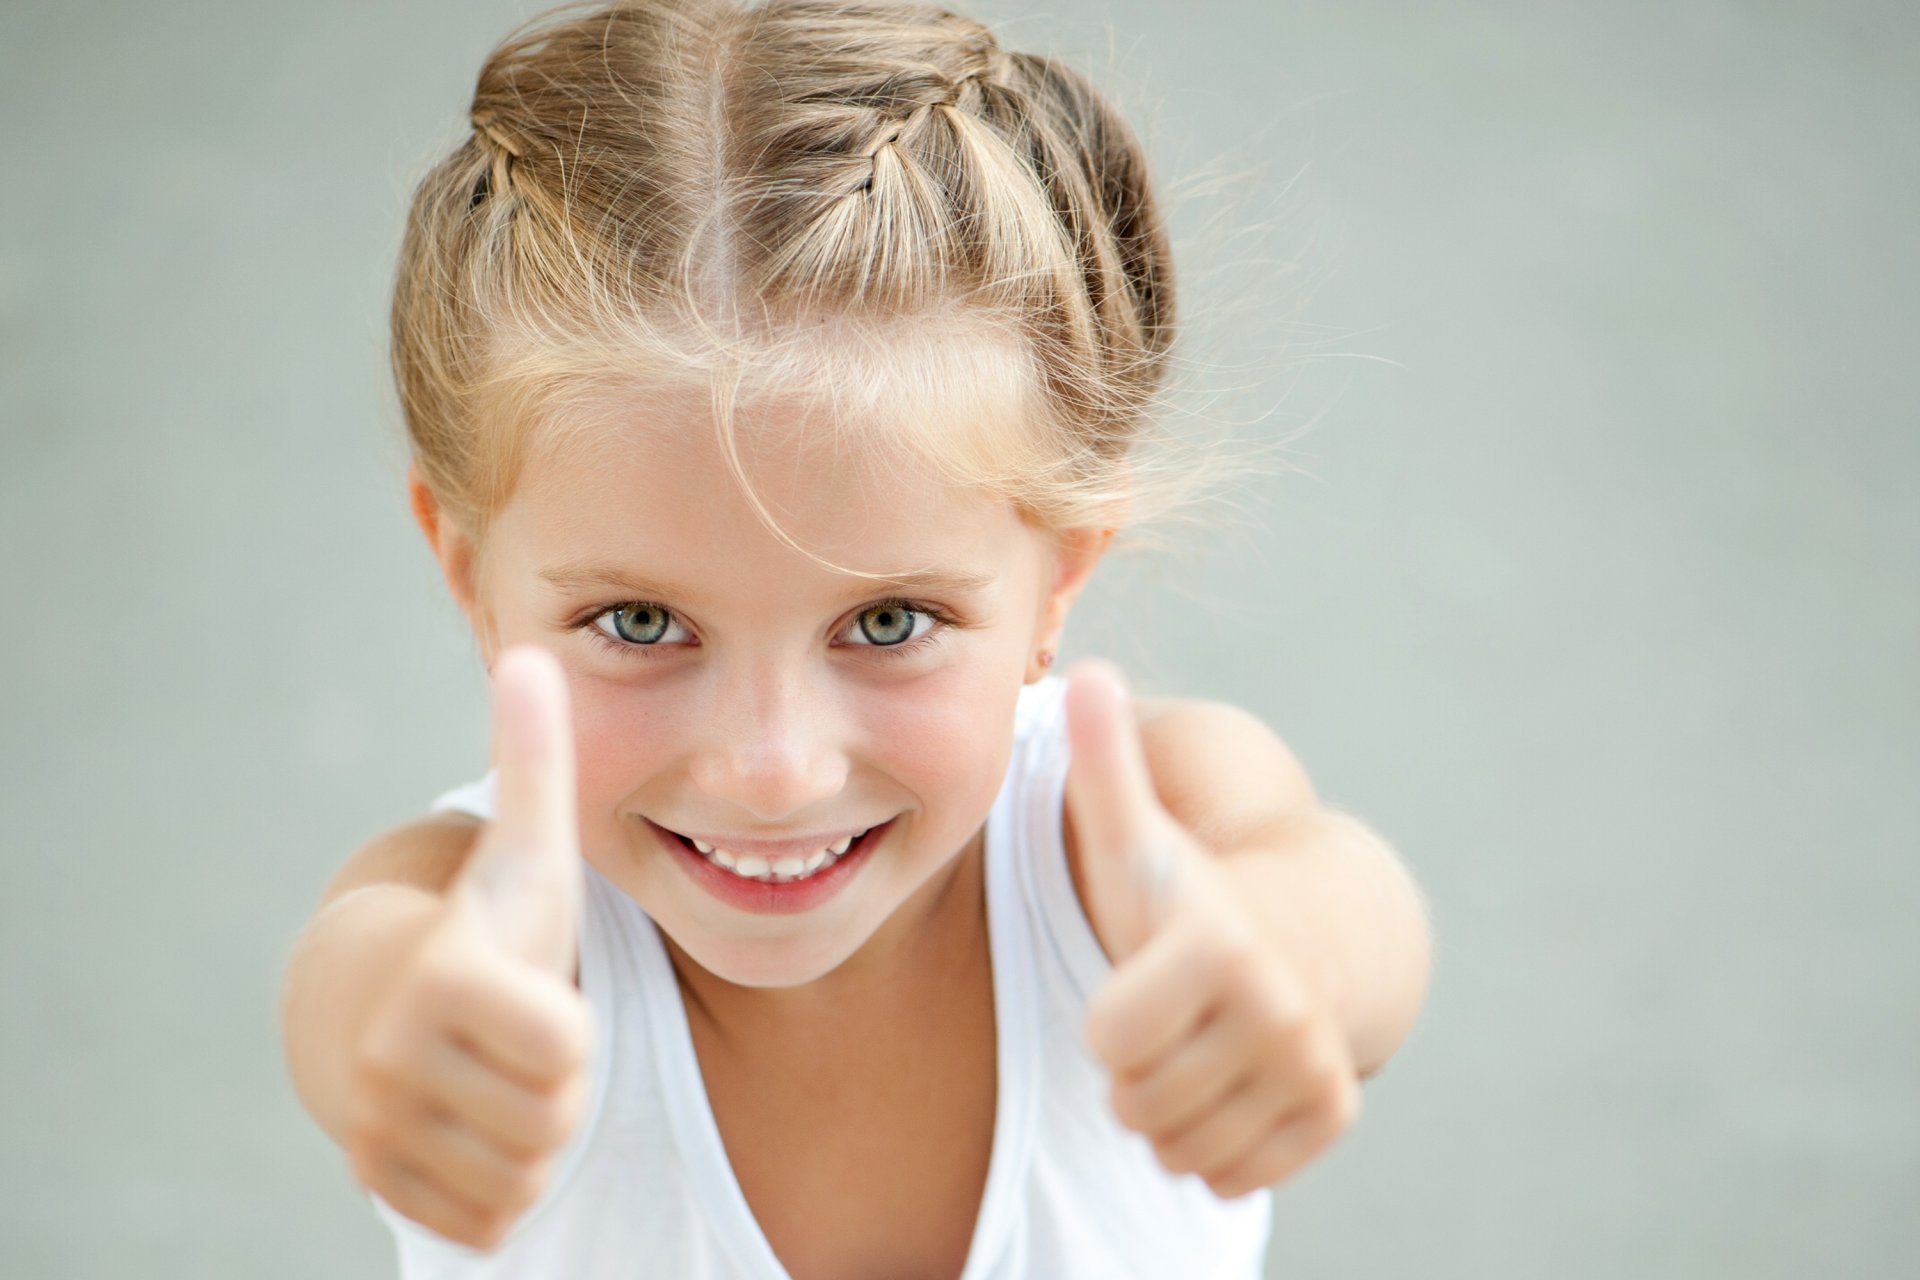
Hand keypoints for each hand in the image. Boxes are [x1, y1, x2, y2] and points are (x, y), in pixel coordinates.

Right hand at [346, 646, 594, 1248]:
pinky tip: (477, 1121)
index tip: (533, 990)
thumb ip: (536, 762)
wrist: (380, 1003)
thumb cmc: (485, 923)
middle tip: (522, 1039)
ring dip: (533, 1132)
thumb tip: (531, 654)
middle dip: (556, 1085)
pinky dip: (502, 1181)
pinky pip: (492, 1216)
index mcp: (440, 980)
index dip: (571, 1024)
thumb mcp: (525, 851)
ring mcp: (378, 1134)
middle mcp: (389, 1063)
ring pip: (524, 1174)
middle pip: (551, 1119)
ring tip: (500, 1074)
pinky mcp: (385, 1191)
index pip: (565, 1048)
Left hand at [1064, 662, 1360, 1198]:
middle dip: (1134, 1071)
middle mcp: (1280, 1006)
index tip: (1136, 980)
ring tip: (1188, 1052)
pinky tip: (1224, 1088)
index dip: (1105, 1018)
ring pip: (1179, 1148)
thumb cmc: (1184, 895)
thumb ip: (1103, 762)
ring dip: (1167, 1113)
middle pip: (1139, 1103)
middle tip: (1162, 1022)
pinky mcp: (1331, 1115)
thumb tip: (1084, 670)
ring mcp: (1313, 1065)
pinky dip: (1213, 1146)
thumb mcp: (1134, 833)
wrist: (1298, 938)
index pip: (1109, 1038)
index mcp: (1217, 941)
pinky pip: (1227, 1176)